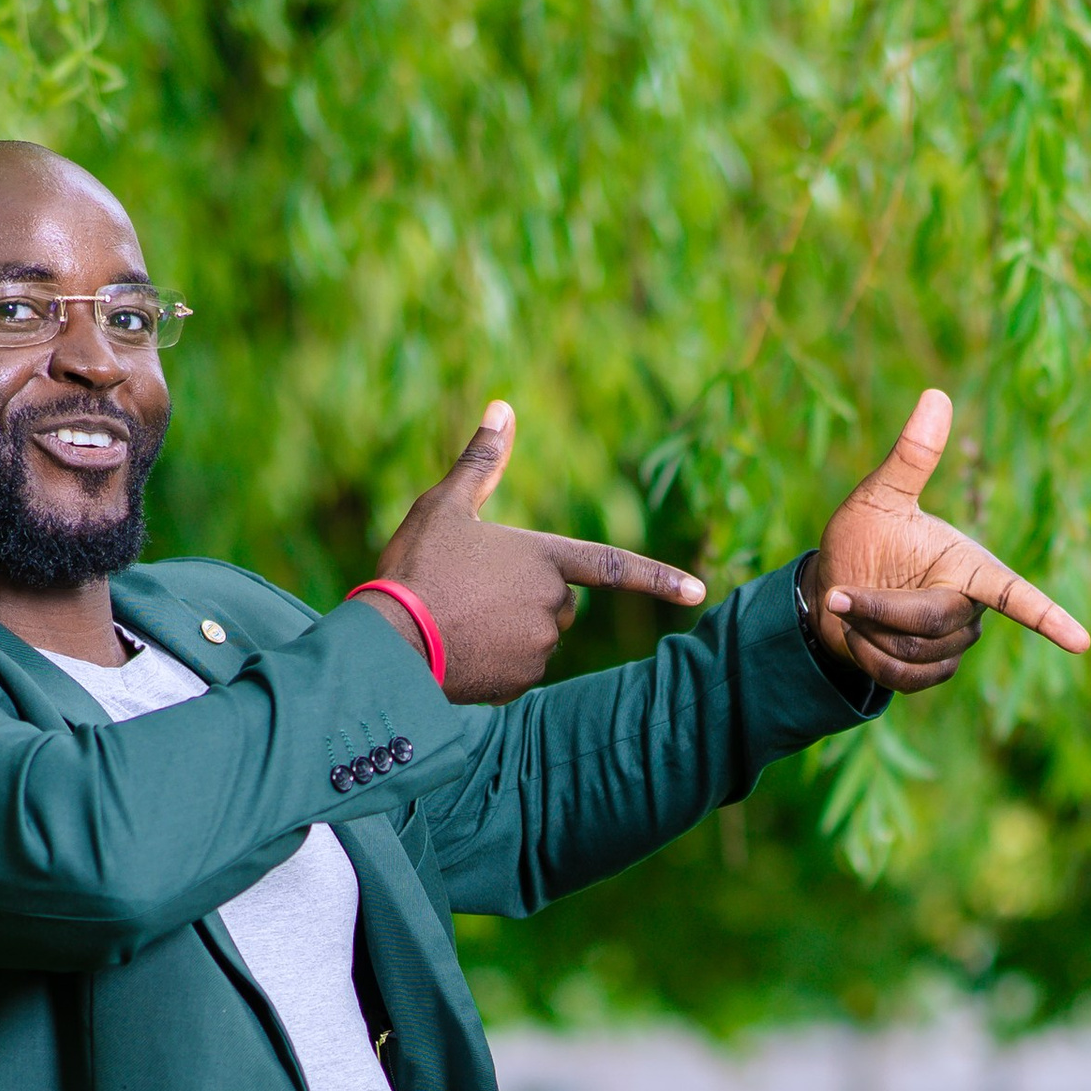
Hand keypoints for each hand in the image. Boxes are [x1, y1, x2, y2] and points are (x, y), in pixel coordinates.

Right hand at [374, 402, 705, 701]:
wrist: (390, 642)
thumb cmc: (418, 566)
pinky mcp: (520, 684)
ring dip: (508, 628)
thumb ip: (481, 462)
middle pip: (559, 601)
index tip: (700, 593)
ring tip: (458, 619)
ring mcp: (540, 649)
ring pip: (537, 635)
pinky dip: (495, 659)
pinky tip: (459, 648)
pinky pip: (517, 668)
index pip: (616, 567)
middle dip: (528, 596)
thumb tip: (502, 407)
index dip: (661, 579)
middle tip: (472, 590)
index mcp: (545, 558)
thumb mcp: (444, 505)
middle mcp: (553, 605)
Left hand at [811, 389, 1089, 692]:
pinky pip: (904, 679)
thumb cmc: (859, 538)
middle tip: (843, 595)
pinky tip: (862, 639)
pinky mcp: (931, 671)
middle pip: (935, 623)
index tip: (1082, 642)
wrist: (830, 591)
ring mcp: (953, 642)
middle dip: (882, 610)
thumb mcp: (877, 496)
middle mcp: (970, 605)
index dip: (1047, 618)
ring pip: (917, 655)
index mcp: (969, 564)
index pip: (1014, 594)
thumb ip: (911, 457)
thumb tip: (936, 396)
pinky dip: (872, 660)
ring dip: (872, 633)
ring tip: (857, 612)